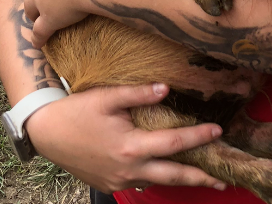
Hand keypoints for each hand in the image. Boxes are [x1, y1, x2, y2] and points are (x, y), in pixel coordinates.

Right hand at [25, 83, 226, 193]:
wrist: (46, 132)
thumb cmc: (77, 111)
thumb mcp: (107, 97)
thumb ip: (139, 93)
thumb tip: (167, 88)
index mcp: (130, 147)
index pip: (174, 144)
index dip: (199, 137)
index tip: (219, 130)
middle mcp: (128, 169)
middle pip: (173, 175)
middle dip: (200, 177)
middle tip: (225, 180)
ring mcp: (119, 180)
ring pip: (158, 182)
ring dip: (182, 180)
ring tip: (205, 178)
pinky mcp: (110, 184)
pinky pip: (141, 183)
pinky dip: (159, 178)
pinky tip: (169, 173)